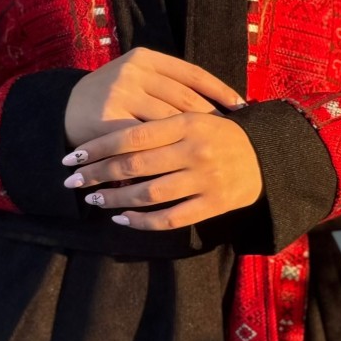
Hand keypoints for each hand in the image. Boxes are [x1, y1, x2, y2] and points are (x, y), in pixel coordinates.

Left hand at [61, 111, 263, 230]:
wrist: (267, 157)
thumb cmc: (220, 134)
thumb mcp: (194, 117)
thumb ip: (159, 126)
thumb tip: (109, 141)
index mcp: (187, 122)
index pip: (131, 135)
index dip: (98, 147)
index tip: (73, 157)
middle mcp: (195, 150)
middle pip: (134, 165)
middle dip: (98, 174)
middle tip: (73, 181)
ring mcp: (205, 179)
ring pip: (148, 194)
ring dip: (115, 199)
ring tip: (94, 200)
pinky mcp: (214, 205)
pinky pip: (170, 218)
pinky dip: (142, 222)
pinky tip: (122, 220)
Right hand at [63, 46, 246, 148]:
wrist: (60, 111)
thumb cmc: (108, 98)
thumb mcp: (135, 79)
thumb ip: (166, 85)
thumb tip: (216, 105)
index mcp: (146, 58)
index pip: (192, 74)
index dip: (219, 91)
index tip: (242, 108)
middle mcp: (133, 71)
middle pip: (184, 99)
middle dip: (209, 121)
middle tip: (233, 138)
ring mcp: (120, 94)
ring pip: (168, 123)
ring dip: (190, 141)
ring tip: (214, 153)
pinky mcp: (109, 120)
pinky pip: (145, 143)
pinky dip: (163, 156)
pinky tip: (181, 167)